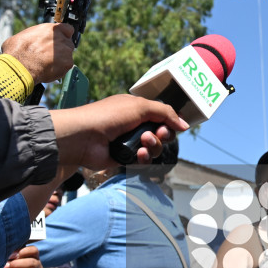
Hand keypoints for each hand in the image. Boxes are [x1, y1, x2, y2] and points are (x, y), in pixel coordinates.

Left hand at [1, 245, 41, 267]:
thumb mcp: (12, 262)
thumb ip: (10, 257)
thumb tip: (3, 255)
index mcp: (34, 257)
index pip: (34, 250)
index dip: (22, 252)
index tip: (10, 256)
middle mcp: (38, 267)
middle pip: (32, 263)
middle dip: (16, 265)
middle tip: (4, 267)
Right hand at [2, 23, 74, 83]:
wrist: (20, 65)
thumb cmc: (18, 50)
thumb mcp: (25, 35)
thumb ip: (37, 35)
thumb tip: (33, 39)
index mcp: (53, 29)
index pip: (68, 29)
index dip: (63, 35)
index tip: (59, 40)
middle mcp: (62, 38)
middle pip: (67, 43)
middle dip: (60, 49)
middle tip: (49, 55)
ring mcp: (67, 51)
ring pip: (67, 55)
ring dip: (60, 59)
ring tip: (46, 63)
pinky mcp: (68, 63)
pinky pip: (65, 67)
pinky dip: (59, 69)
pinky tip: (48, 70)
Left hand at [50, 94, 189, 167]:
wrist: (83, 137)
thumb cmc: (107, 116)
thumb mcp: (141, 106)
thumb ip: (166, 113)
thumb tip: (185, 125)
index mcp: (137, 109)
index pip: (162, 116)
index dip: (170, 122)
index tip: (174, 125)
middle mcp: (134, 126)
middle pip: (162, 133)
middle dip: (163, 134)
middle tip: (157, 133)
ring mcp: (129, 143)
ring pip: (155, 148)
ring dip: (153, 145)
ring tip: (143, 141)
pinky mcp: (125, 158)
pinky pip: (144, 161)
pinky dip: (144, 157)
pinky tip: (138, 153)